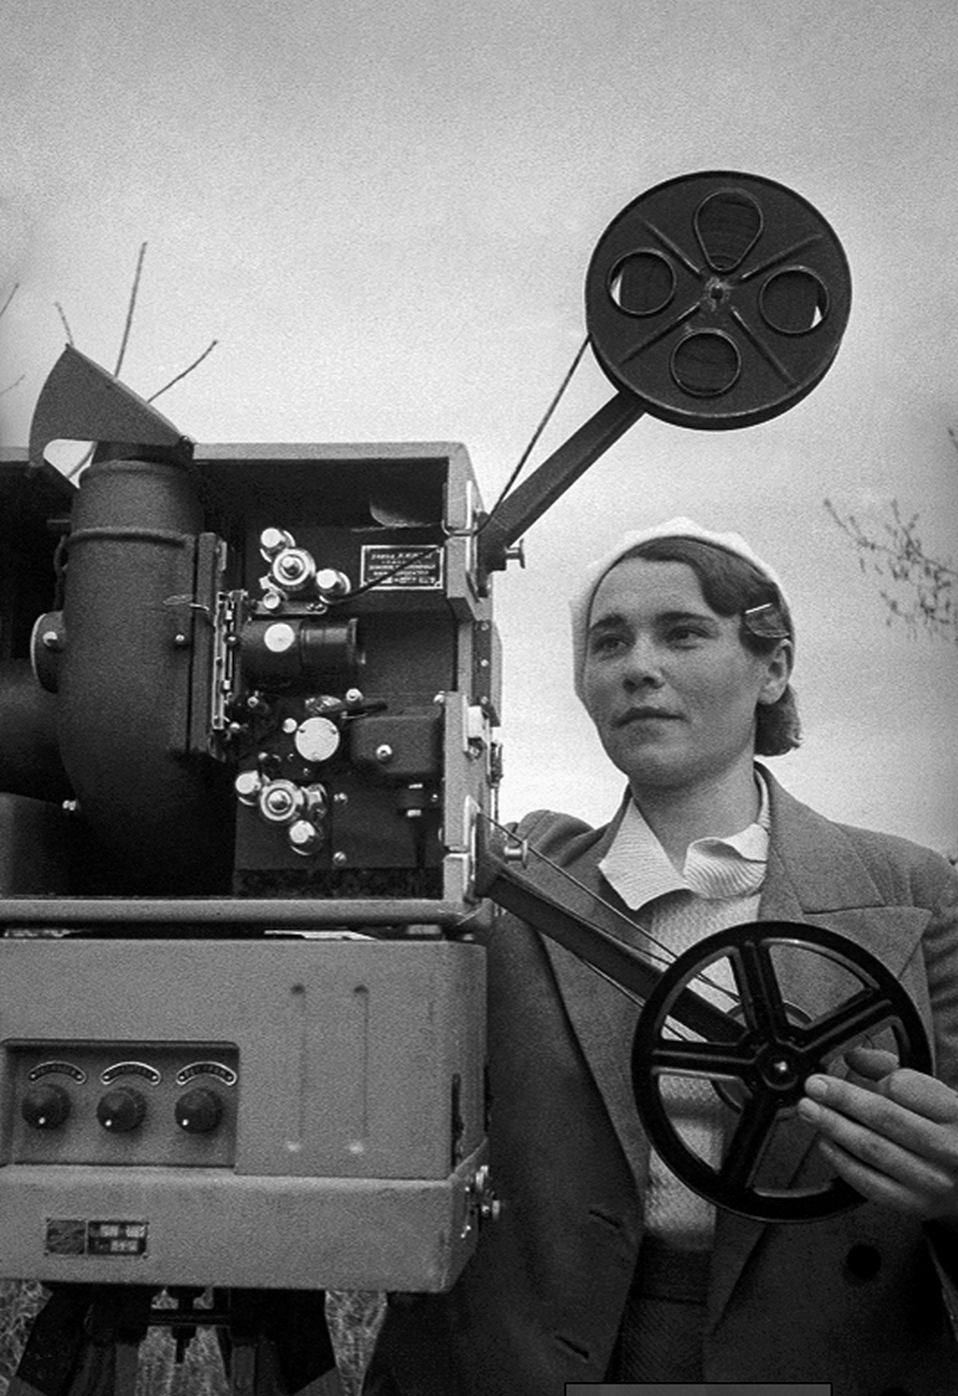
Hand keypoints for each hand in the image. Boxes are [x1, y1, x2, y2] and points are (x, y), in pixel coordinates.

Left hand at [797, 1046, 957, 1222]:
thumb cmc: (951, 1132)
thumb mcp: (935, 1095)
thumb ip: (894, 1070)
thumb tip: (853, 1055)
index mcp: (956, 1113)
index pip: (904, 1087)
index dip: (872, 1079)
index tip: (848, 1071)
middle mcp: (949, 1148)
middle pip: (883, 1117)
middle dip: (841, 1099)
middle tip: (814, 1088)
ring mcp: (932, 1181)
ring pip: (872, 1149)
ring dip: (833, 1127)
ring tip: (812, 1111)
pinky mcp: (914, 1205)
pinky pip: (868, 1183)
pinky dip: (841, 1161)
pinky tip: (827, 1143)